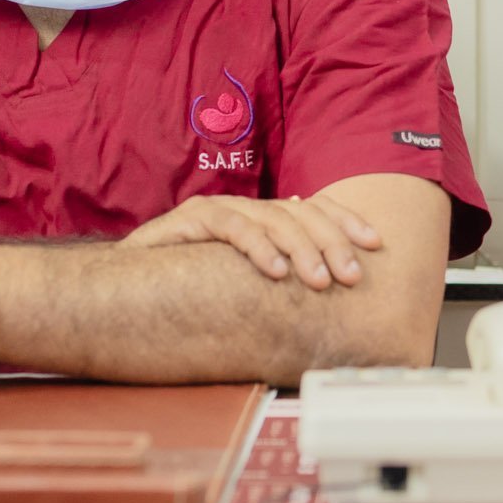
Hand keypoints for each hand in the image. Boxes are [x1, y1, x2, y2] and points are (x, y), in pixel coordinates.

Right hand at [120, 194, 382, 289]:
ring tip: (318, 280)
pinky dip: (257, 248)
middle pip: (301, 213)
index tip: (376, 243)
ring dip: (301, 249)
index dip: (346, 222)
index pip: (315, 210)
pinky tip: (275, 271)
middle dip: (331, 242)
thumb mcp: (247, 285)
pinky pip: (232, 227)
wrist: (126, 283)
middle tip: (350, 276)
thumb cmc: (190, 286)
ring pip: (272, 218)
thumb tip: (331, 294)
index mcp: (265, 220)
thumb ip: (282, 280)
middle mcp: (247, 208)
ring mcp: (220, 210)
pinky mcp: (192, 219)